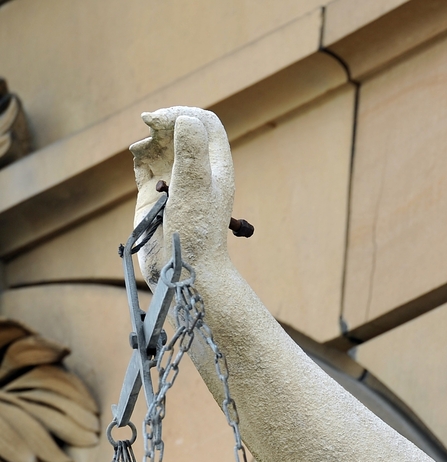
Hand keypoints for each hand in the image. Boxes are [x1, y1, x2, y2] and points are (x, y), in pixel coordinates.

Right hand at [129, 107, 234, 285]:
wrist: (183, 270)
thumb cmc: (195, 232)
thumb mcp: (195, 188)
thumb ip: (191, 153)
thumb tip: (184, 120)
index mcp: (216, 167)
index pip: (205, 122)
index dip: (182, 113)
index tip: (159, 121)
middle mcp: (198, 172)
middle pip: (182, 130)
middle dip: (163, 123)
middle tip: (148, 126)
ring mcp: (176, 183)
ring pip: (162, 147)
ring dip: (149, 140)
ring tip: (139, 150)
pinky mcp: (156, 196)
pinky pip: (147, 166)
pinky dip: (140, 158)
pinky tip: (138, 165)